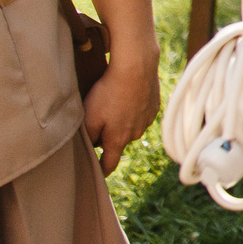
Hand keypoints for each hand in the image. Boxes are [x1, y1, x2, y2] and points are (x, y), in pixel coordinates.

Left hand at [83, 44, 159, 174]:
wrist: (136, 69)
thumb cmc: (108, 93)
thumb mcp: (89, 117)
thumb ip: (87, 137)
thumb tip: (88, 149)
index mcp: (118, 139)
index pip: (109, 163)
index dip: (102, 170)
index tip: (97, 174)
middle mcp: (135, 133)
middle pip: (119, 142)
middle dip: (110, 137)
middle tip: (99, 120)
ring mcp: (147, 120)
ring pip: (130, 127)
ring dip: (123, 121)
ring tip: (114, 104)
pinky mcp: (154, 106)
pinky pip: (141, 113)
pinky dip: (133, 109)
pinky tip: (127, 96)